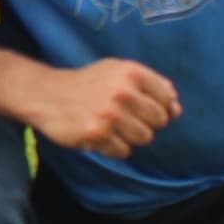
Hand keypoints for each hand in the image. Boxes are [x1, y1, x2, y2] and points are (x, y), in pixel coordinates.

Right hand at [31, 59, 182, 158]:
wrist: (47, 94)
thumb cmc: (89, 83)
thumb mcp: (119, 72)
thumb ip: (151, 86)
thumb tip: (176, 110)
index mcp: (130, 72)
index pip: (167, 97)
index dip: (158, 105)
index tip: (141, 105)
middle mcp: (122, 91)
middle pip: (159, 120)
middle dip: (145, 122)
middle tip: (123, 116)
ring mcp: (109, 114)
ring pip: (144, 138)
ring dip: (130, 136)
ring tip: (112, 126)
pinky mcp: (97, 134)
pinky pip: (123, 151)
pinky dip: (114, 147)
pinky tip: (100, 135)